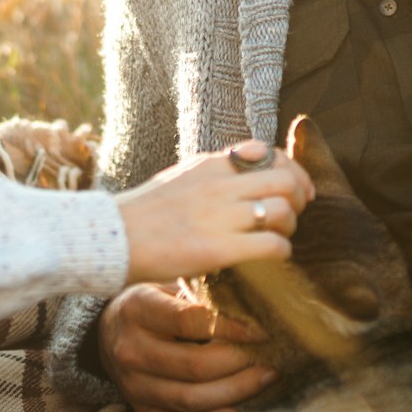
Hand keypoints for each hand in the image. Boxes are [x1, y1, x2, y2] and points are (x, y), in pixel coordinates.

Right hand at [99, 282, 276, 411]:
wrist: (110, 331)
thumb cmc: (152, 302)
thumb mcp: (167, 284)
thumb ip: (202, 291)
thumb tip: (255, 296)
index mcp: (138, 310)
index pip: (191, 321)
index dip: (232, 328)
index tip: (261, 331)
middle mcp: (132, 350)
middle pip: (195, 366)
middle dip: (240, 363)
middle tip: (270, 356)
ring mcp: (133, 385)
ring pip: (190, 399)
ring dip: (235, 392)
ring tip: (265, 378)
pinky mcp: (140, 410)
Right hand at [116, 140, 313, 283]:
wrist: (111, 238)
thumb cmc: (145, 211)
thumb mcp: (182, 174)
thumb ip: (218, 166)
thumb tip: (252, 152)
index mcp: (212, 164)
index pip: (272, 154)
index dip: (295, 172)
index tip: (297, 190)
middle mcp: (220, 185)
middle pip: (286, 180)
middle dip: (300, 199)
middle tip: (294, 215)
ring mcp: (219, 216)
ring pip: (284, 212)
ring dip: (290, 228)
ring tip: (278, 238)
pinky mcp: (217, 249)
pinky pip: (272, 246)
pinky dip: (281, 253)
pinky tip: (272, 258)